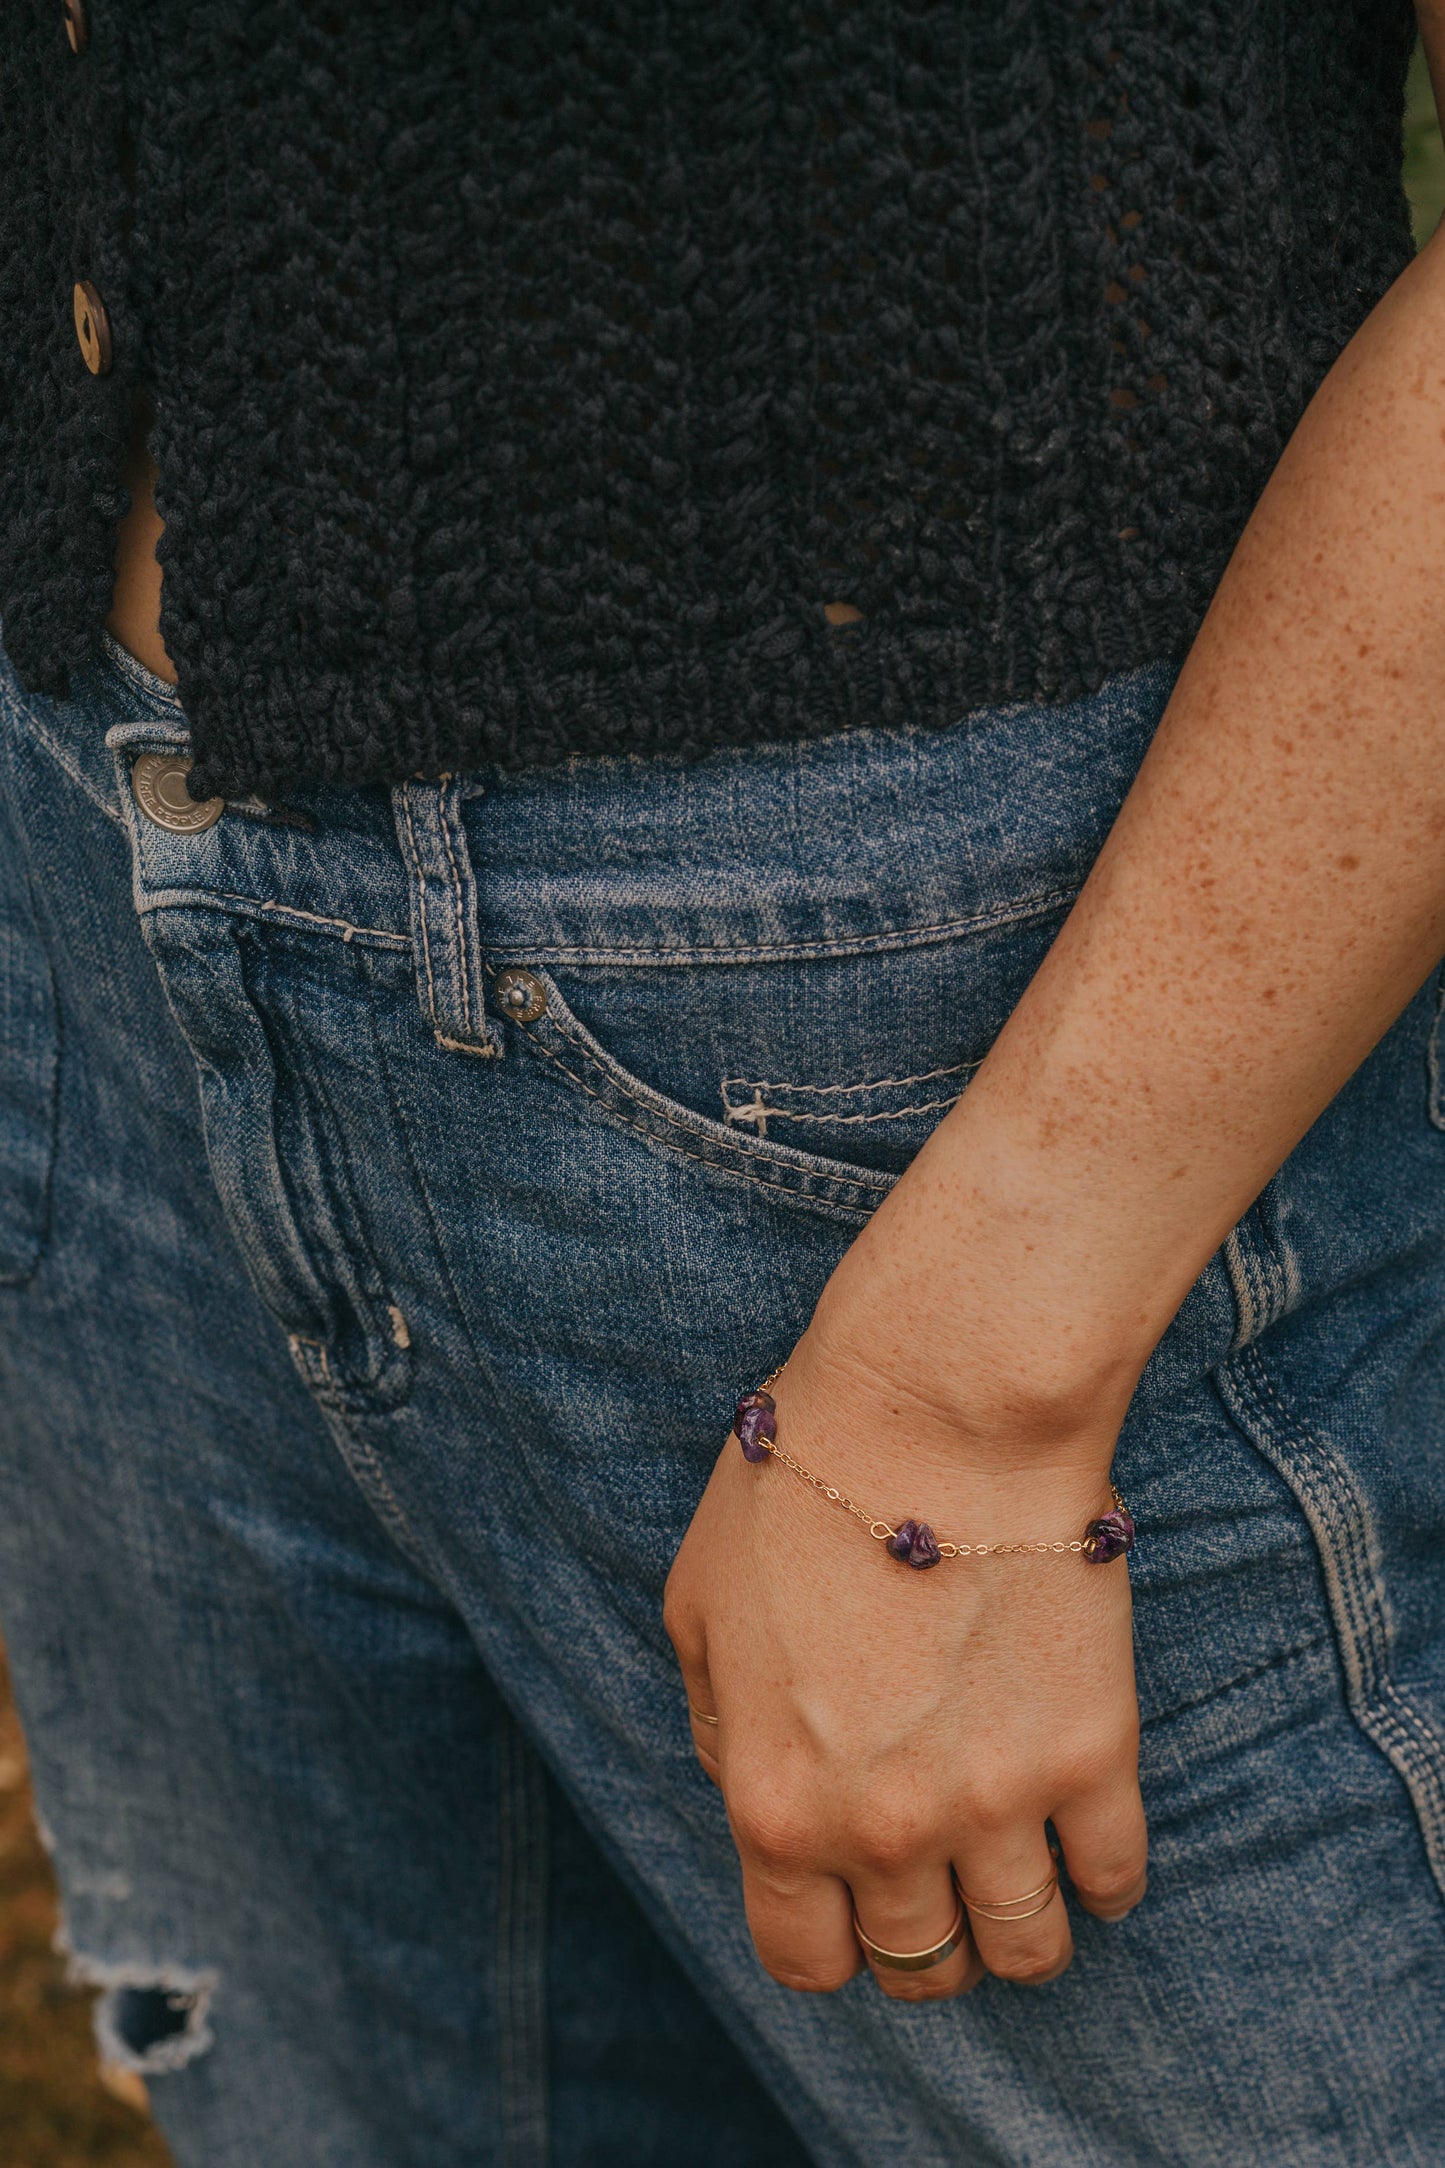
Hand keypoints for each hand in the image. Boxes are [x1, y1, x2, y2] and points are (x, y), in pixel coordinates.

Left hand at [664, 1329, 1147, 2000]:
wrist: (932, 1414)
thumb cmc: (799, 1491)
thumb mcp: (697, 1612)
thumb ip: (717, 1729)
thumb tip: (749, 1789)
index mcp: (776, 1806)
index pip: (804, 1959)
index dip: (827, 1942)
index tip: (850, 1911)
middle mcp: (883, 1832)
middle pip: (919, 1965)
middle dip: (923, 1937)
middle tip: (938, 1878)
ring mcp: (996, 1802)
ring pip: (1027, 1948)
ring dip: (1018, 1925)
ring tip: (1015, 1868)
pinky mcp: (1093, 1755)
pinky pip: (1114, 1879)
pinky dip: (1101, 1879)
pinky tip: (1082, 1836)